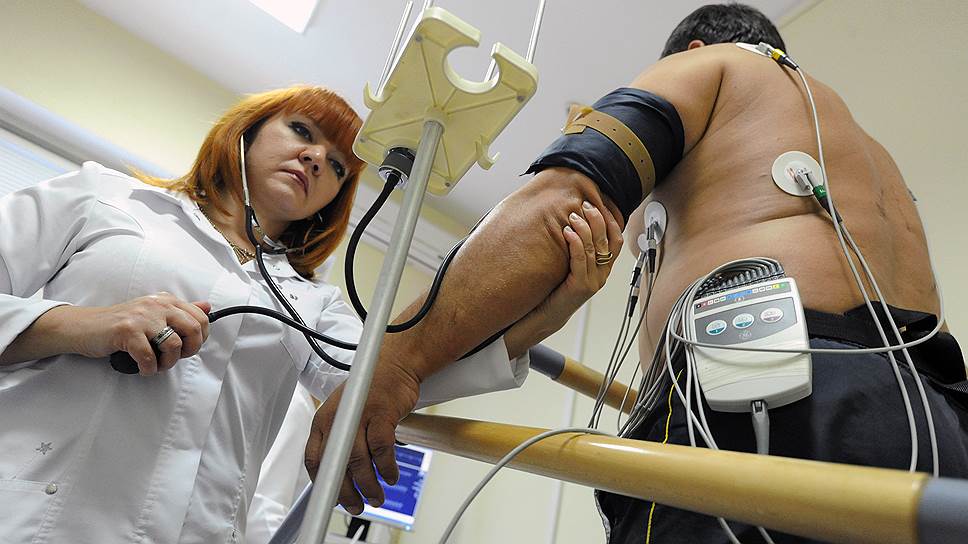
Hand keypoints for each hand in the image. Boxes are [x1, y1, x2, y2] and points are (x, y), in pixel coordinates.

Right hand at [70, 292, 209, 374]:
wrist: (84, 327)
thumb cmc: (120, 325)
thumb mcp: (153, 313)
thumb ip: (180, 312)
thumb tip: (207, 307)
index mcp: (166, 300)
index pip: (201, 318)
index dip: (201, 338)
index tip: (188, 348)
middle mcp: (157, 305)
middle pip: (193, 329)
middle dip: (189, 350)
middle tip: (174, 358)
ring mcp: (142, 317)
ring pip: (173, 344)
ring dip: (167, 363)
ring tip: (156, 365)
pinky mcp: (126, 331)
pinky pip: (148, 356)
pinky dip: (148, 368)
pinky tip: (142, 368)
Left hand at [304, 361, 419, 514]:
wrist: (394, 365)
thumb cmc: (370, 392)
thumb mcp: (345, 413)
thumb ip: (339, 440)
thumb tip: (339, 476)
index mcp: (324, 420)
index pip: (313, 458)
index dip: (321, 483)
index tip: (330, 500)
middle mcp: (338, 417)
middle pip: (335, 464)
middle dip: (346, 492)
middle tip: (356, 506)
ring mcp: (359, 415)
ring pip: (359, 460)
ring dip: (368, 485)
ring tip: (376, 497)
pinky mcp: (381, 414)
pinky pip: (382, 449)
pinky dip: (387, 468)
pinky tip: (391, 476)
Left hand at [504, 200, 622, 356]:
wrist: (546, 316)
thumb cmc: (556, 289)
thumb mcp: (572, 266)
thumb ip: (578, 250)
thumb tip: (574, 221)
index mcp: (603, 269)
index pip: (617, 241)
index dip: (611, 221)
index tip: (599, 205)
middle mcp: (601, 275)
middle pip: (606, 241)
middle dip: (597, 218)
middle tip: (585, 204)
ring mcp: (592, 281)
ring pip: (594, 248)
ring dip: (584, 227)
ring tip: (573, 215)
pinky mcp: (579, 287)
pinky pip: (580, 260)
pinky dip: (575, 243)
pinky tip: (567, 232)